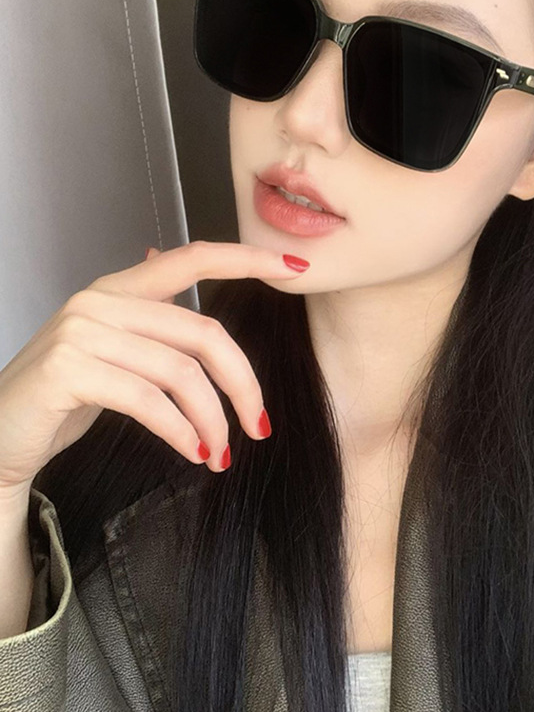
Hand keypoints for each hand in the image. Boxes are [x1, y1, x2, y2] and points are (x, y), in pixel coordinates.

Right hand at [0, 241, 307, 494]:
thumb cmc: (60, 399)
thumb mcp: (109, 350)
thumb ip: (144, 317)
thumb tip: (164, 261)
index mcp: (117, 290)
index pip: (192, 258)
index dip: (247, 259)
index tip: (294, 267)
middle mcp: (99, 301)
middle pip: (202, 332)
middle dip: (242, 382)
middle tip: (260, 424)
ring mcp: (81, 333)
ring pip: (180, 371)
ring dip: (212, 420)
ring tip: (219, 453)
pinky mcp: (68, 371)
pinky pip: (148, 400)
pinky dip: (180, 431)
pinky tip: (191, 452)